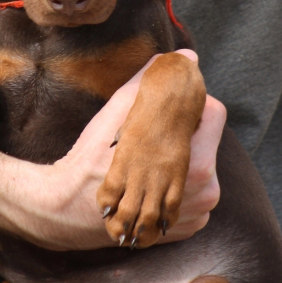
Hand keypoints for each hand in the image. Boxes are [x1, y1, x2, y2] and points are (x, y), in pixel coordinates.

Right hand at [0, 50, 222, 251]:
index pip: (214, 113)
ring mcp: (198, 213)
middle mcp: (205, 191)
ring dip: (182, 156)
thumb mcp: (119, 110)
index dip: (191, 102)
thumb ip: (155, 81)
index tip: (170, 105)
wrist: (67, 209)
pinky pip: (193, 191)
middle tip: (152, 132)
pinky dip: (177, 183)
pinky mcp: (188, 226)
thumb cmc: (92, 158)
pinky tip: (150, 178)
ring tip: (148, 156)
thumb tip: (185, 56)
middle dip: (184, 131)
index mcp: (194, 162)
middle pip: (208, 140)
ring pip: (201, 165)